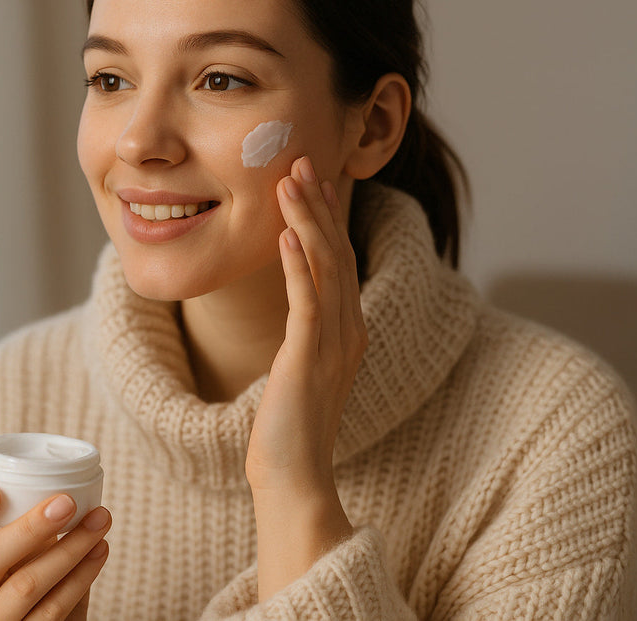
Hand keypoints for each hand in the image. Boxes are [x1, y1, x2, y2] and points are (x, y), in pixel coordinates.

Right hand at [0, 486, 110, 619]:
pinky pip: (55, 608)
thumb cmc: (23, 584)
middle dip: (29, 528)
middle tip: (66, 502)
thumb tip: (64, 490)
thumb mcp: (11, 560)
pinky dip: (82, 575)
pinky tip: (99, 550)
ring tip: (99, 520)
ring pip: (27, 586)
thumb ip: (24, 533)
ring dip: (70, 548)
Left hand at [246, 155, 363, 598]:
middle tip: (300, 161)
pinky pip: (308, 301)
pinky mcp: (309, 358)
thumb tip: (295, 307)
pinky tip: (287, 234)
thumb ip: (305, 334)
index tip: (308, 180)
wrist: (293, 477)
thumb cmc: (288, 428)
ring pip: (327, 267)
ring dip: (308, 220)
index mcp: (347, 330)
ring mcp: (333, 344)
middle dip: (319, 204)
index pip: (340, 260)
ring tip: (290, 181)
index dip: (326, 217)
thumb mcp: (300, 368)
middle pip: (339, 252)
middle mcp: (349, 330)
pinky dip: (299, 264)